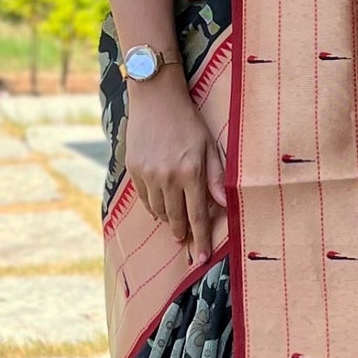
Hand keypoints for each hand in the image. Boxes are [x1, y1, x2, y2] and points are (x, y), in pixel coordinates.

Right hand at [124, 75, 226, 260]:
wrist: (155, 98)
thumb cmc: (188, 120)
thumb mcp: (209, 145)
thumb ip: (217, 177)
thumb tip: (224, 204)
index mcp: (191, 172)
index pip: (197, 216)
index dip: (200, 239)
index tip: (201, 259)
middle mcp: (168, 177)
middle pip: (175, 218)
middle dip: (182, 234)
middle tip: (186, 243)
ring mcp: (148, 174)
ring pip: (158, 211)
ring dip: (168, 220)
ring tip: (175, 222)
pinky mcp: (133, 169)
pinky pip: (144, 199)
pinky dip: (154, 206)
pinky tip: (160, 205)